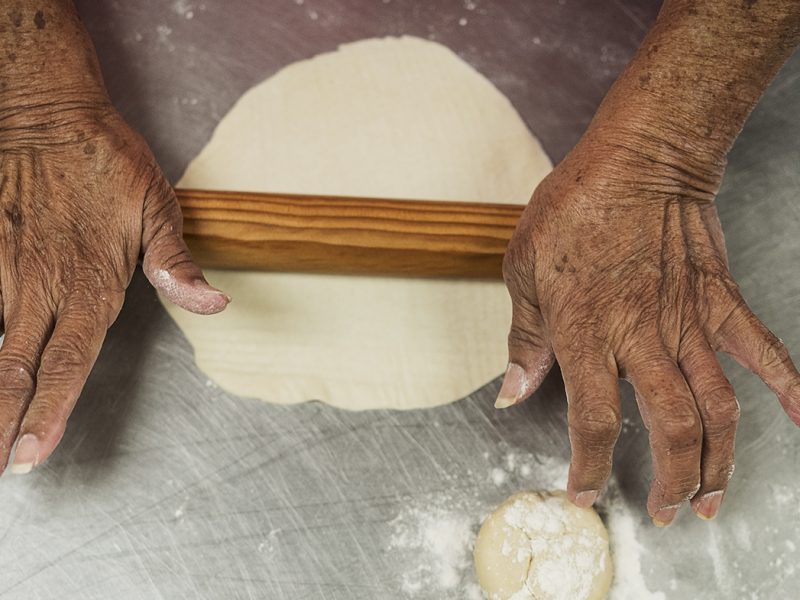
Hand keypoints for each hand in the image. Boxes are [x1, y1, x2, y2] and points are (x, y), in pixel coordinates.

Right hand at [0, 103, 227, 474]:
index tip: (31, 451)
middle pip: (18, 364)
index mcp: (92, 283)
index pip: (70, 359)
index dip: (51, 408)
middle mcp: (43, 284)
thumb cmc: (108, 161)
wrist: (45, 109)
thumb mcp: (159, 209)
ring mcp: (4, 266)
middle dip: (3, 419)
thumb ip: (176, 266)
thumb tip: (215, 306)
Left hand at [496, 135, 799, 524]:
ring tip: (713, 497)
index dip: (589, 468)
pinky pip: (762, 349)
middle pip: (670, 427)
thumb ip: (524, 339)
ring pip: (717, 406)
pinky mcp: (720, 300)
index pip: (594, 420)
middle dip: (671, 480)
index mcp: (585, 332)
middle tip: (666, 511)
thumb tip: (511, 392)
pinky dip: (788, 385)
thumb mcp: (524, 271)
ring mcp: (688, 320)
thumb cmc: (573, 207)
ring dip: (719, 459)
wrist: (638, 157)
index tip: (584, 495)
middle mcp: (641, 336)